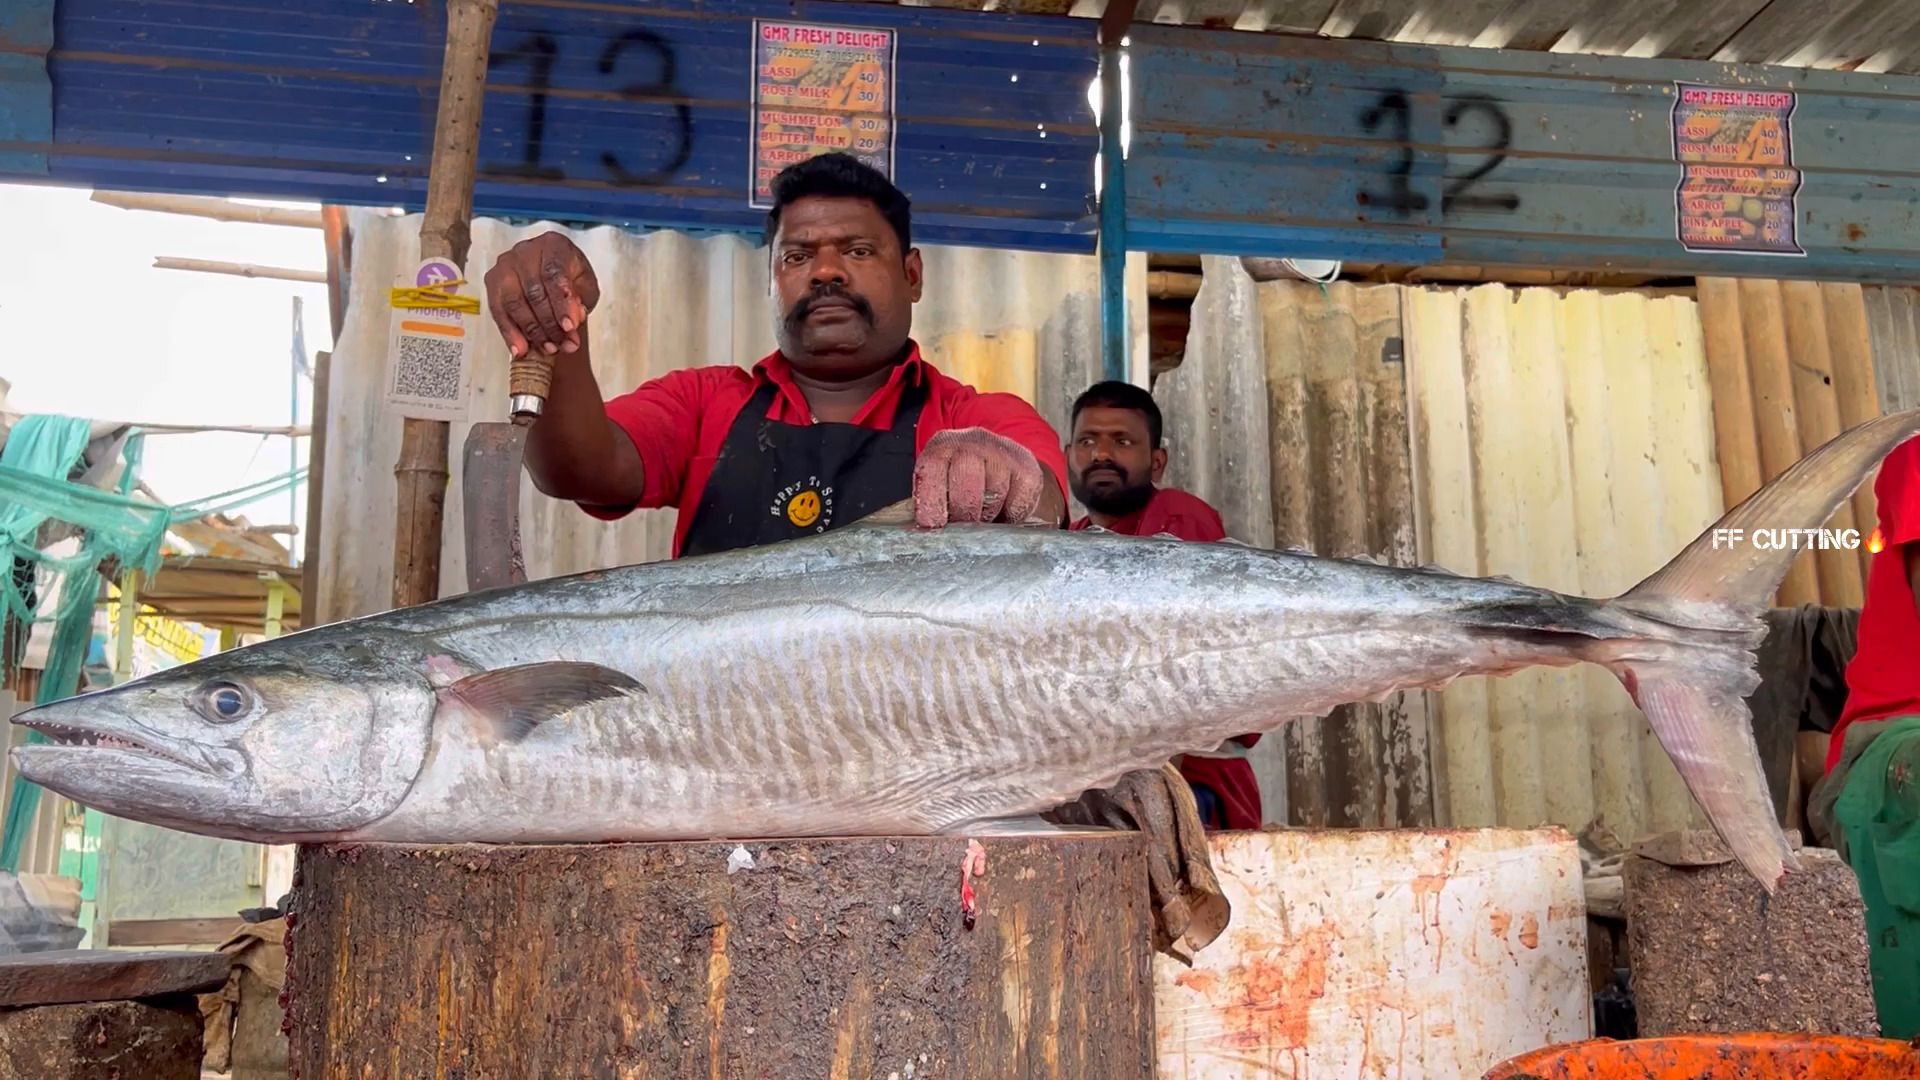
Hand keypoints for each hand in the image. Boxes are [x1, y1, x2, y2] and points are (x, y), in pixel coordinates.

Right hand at [483, 232, 600, 359]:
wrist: (552, 276)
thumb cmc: (571, 279)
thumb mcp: (585, 288)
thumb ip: (581, 301)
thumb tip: (572, 319)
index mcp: (552, 244)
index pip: (554, 273)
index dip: (561, 303)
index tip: (570, 327)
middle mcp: (524, 250)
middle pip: (533, 291)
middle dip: (549, 323)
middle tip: (563, 345)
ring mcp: (505, 265)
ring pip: (514, 302)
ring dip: (532, 331)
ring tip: (548, 349)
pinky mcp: (492, 282)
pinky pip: (498, 310)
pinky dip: (510, 333)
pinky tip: (521, 350)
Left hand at [912, 427, 1047, 527]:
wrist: (998, 465)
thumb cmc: (959, 484)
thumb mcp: (939, 486)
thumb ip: (931, 505)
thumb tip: (929, 533)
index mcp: (942, 445)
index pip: (932, 470)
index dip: (931, 502)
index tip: (934, 525)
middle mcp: (973, 441)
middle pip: (966, 486)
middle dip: (963, 515)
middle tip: (964, 526)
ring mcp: (1003, 451)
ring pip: (994, 496)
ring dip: (988, 516)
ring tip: (983, 516)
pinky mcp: (1027, 466)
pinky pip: (1019, 502)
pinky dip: (1012, 516)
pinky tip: (1004, 512)